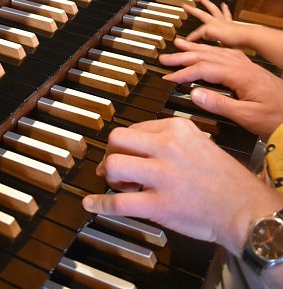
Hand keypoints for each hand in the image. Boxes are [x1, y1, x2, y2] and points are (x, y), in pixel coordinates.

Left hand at [82, 119, 282, 255]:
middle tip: (113, 166)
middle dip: (111, 153)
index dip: (126, 143)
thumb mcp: (199, 143)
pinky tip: (92, 203)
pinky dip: (100, 203)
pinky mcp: (159, 204)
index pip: (136, 127)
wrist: (244, 209)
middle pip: (118, 138)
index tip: (126, 153)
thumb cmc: (224, 180)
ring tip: (118, 184)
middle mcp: (167, 146)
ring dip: (110, 176)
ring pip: (115, 164)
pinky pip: (118, 202)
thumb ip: (170, 141)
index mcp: (177, 128)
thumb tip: (139, 147)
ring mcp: (162, 175)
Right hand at [159, 38, 282, 136]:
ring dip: (196, 49)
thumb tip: (195, 93)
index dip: (184, 73)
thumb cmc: (275, 117)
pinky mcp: (250, 69)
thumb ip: (220, 104)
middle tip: (165, 58)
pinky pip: (225, 53)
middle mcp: (242, 66)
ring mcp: (246, 66)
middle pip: (207, 56)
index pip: (204, 69)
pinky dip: (211, 50)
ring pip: (216, 52)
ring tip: (180, 45)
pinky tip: (207, 51)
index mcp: (240, 75)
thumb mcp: (247, 116)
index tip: (168, 78)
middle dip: (184, 56)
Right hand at [183, 0, 243, 45]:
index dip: (191, 37)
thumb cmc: (235, 39)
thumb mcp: (217, 38)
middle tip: (185, 5)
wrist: (249, 37)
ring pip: (214, 10)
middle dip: (192, 10)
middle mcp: (217, 22)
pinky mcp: (231, 24)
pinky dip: (225, 9)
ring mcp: (224, 22)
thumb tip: (197, 35)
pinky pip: (227, 14)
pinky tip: (224, 5)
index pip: (197, 32)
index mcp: (212, 26)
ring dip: (208, 4)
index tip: (186, 42)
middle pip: (202, 14)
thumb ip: (206, 35)